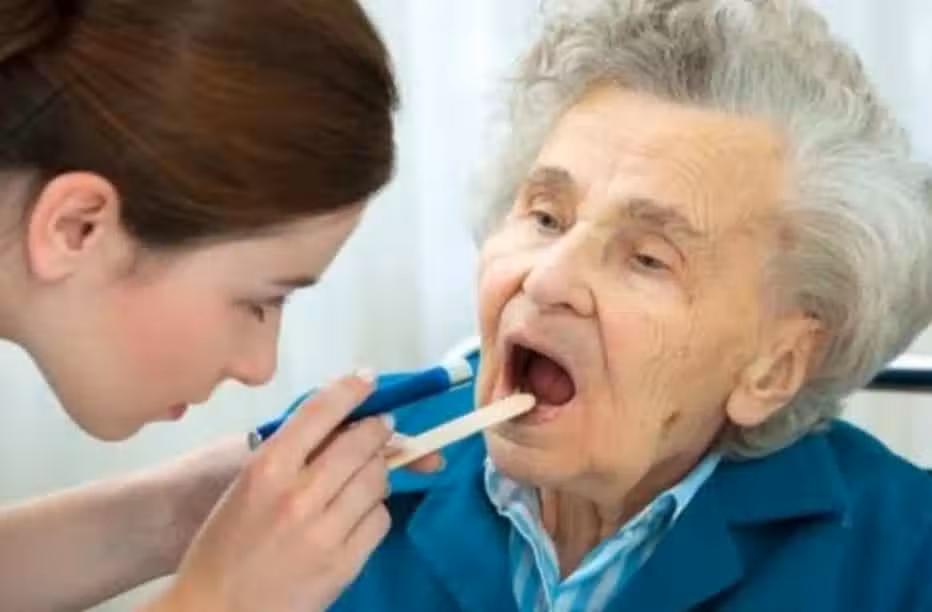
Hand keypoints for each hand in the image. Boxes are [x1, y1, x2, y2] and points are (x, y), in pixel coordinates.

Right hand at [147, 372, 393, 611]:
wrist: (218, 611)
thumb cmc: (225, 542)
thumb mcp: (248, 484)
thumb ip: (292, 451)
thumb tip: (343, 423)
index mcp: (267, 468)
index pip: (320, 412)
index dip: (351, 389)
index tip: (367, 379)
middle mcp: (299, 495)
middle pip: (362, 444)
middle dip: (379, 429)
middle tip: (382, 426)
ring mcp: (325, 532)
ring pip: (378, 480)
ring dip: (378, 472)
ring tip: (364, 476)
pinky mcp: (343, 564)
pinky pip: (380, 520)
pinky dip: (374, 511)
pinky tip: (357, 514)